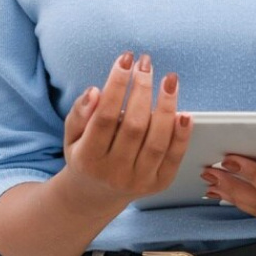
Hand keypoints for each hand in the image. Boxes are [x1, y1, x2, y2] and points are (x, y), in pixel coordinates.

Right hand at [51, 52, 190, 212]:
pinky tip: (184, 113)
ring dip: (166, 106)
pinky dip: (182, 134)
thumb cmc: (85, 156)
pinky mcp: (158, 184)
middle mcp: (114, 172)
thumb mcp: (72, 135)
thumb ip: (80, 113)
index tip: (125, 60)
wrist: (96, 195)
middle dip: (142, 88)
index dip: (117, 85)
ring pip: (157, 141)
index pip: (105, 116)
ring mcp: (138, 180)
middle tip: (146, 64)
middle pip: (134, 125)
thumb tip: (95, 92)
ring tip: (169, 80)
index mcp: (88, 158)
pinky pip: (174, 157)